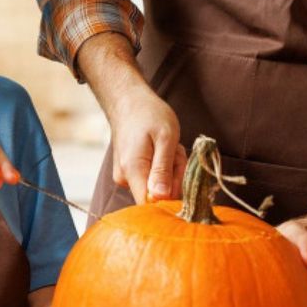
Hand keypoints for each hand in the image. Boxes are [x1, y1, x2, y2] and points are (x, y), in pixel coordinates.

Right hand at [107, 84, 186, 202]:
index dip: (171, 199)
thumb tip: (161, 198)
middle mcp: (125, 179)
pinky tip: (162, 150)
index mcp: (133, 171)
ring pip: (159, 186)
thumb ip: (163, 169)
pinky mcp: (130, 174)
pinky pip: (153, 179)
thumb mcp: (165, 138)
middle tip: (176, 150)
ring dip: (172, 169)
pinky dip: (164, 166)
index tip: (181, 176)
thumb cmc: (149, 114)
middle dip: (176, 176)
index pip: (150, 206)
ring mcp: (126, 177)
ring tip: (168, 146)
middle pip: (159, 196)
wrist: (128, 100)